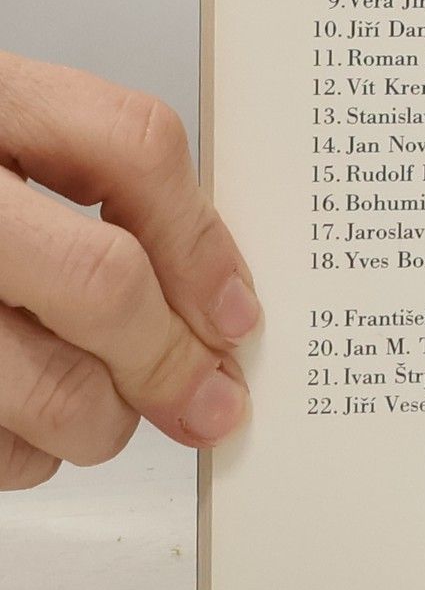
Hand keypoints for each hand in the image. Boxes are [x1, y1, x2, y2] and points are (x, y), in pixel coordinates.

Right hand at [0, 52, 256, 489]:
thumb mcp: (3, 134)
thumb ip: (99, 189)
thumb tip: (213, 301)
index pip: (129, 145)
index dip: (202, 240)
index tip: (236, 314)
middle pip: (102, 281)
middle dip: (168, 360)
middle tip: (205, 400)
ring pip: (53, 391)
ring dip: (97, 421)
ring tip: (91, 408)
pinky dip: (19, 454)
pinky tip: (8, 421)